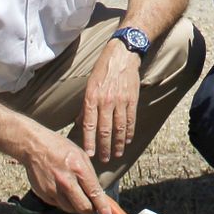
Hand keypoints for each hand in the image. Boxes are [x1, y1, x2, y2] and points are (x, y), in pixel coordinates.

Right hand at [21, 125, 110, 213]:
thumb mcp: (81, 155)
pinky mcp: (44, 195)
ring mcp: (53, 190)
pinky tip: (64, 191)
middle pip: (82, 208)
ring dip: (77, 206)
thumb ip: (89, 175)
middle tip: (93, 206)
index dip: (103, 208)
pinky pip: (59, 205)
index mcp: (77, 169)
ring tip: (77, 194)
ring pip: (71, 209)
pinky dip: (65, 202)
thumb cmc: (60, 148)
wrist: (34, 147)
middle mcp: (65, 182)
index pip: (94, 193)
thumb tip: (97, 193)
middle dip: (91, 210)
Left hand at [82, 41, 141, 163]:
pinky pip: (130, 119)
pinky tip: (128, 140)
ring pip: (119, 127)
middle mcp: (106, 100)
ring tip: (117, 154)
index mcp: (92, 97)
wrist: (123, 54)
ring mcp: (120, 100)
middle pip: (104, 130)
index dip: (89, 141)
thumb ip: (85, 105)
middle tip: (104, 159)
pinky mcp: (132, 99)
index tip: (89, 154)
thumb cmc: (103, 69)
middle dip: (104, 147)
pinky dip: (129, 132)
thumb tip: (81, 123)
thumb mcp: (89, 84)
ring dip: (118, 143)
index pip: (89, 125)